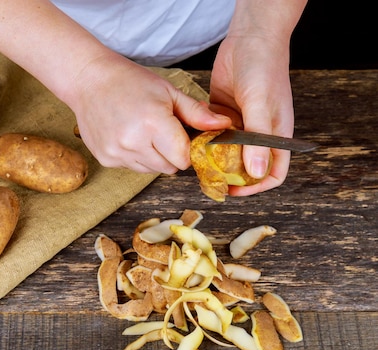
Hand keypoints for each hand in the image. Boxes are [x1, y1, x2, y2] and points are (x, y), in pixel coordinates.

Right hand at [69, 53, 231, 174]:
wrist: (89, 81)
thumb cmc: (130, 82)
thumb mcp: (168, 92)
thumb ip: (196, 114)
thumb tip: (224, 126)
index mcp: (153, 123)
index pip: (184, 158)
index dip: (187, 149)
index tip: (184, 137)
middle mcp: (133, 142)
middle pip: (170, 168)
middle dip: (172, 154)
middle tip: (164, 132)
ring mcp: (117, 153)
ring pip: (151, 170)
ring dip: (154, 157)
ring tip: (145, 132)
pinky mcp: (106, 159)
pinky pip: (133, 167)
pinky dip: (136, 156)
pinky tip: (128, 136)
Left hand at [208, 0, 306, 195]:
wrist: (249, 39)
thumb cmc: (264, 70)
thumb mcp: (260, 105)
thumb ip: (256, 140)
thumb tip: (256, 173)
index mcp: (276, 136)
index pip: (273, 173)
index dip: (256, 187)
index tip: (234, 191)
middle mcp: (258, 135)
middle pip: (246, 167)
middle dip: (230, 177)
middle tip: (209, 181)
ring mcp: (240, 126)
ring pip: (227, 154)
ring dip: (214, 161)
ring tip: (197, 165)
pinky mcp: (222, 116)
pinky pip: (213, 137)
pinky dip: (204, 142)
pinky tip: (192, 143)